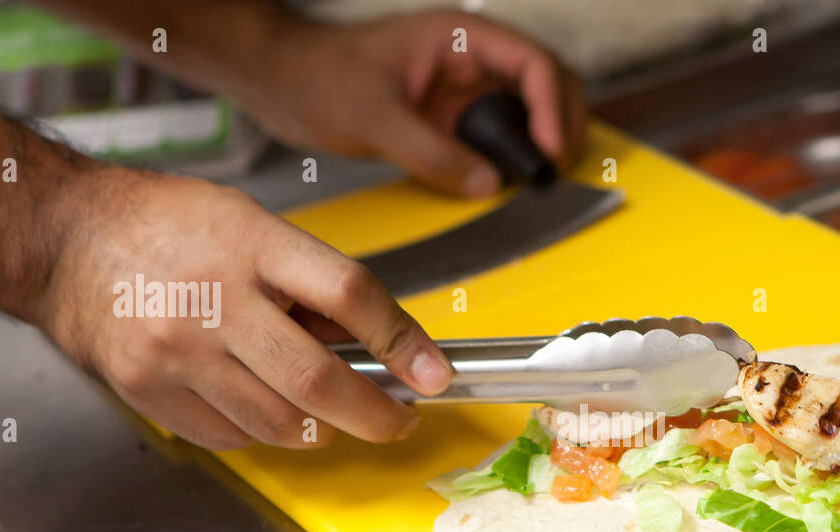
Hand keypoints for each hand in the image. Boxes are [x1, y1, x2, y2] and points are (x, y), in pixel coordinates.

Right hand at [36, 166, 450, 449]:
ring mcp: (177, 351)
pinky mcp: (149, 390)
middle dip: (375, 415)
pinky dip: (263, 433)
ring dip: (322, 429)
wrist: (63, 238)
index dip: (402, 341)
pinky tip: (261, 405)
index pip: (348, 294)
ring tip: (329, 412)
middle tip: (397, 422)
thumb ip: (309, 281)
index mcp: (251, 245)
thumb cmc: (164, 225)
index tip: (434, 374)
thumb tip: (374, 344)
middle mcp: (213, 300)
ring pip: (279, 424)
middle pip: (317, 380)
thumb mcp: (250, 223)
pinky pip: (232, 437)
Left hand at [231, 10, 584, 195]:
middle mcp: (470, 61)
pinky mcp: (450, 120)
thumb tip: (487, 184)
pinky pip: (496, 139)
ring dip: (542, 144)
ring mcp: (463, 91)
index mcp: (459, 38)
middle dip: (562, 125)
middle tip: (557, 171)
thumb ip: (432, 152)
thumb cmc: (316, 76)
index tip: (549, 152)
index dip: (552, 108)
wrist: (277, 83)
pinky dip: (512, 161)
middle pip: (545, 85)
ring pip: (527, 113)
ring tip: (542, 181)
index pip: (532, 64)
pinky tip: (511, 185)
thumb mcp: (374, 118)